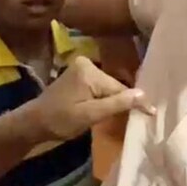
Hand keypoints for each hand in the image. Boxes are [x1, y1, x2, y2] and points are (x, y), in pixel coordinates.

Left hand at [23, 56, 154, 141]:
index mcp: (89, 71)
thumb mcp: (89, 115)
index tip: (153, 113)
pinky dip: (105, 98)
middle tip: (141, 116)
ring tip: (129, 113)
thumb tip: (143, 95)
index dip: (135, 102)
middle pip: (114, 86)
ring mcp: (82, 68)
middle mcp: (87, 63)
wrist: (34, 122)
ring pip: (108, 87)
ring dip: (115, 100)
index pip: (119, 88)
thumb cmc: (59, 121)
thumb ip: (116, 104)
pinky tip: (111, 108)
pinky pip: (100, 87)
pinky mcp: (79, 75)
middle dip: (123, 101)